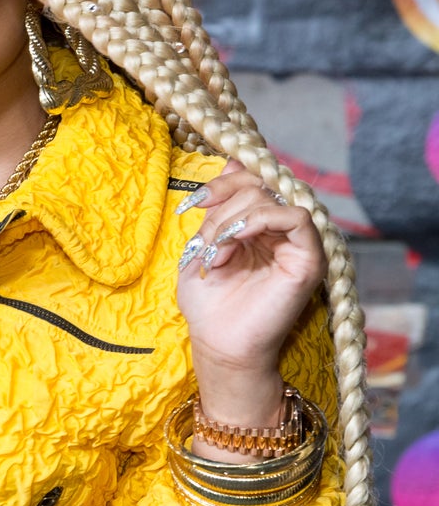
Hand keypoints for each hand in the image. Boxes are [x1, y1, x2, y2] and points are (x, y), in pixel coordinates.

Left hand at [175, 161, 324, 424]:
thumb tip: (233, 161)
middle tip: (206, 241)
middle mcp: (282, 231)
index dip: (223, 183)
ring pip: (272, 197)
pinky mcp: (310, 258)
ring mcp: (299, 244)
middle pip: (259, 184)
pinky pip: (297, 216)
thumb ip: (219, 207)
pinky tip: (238, 236)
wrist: (219, 344)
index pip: (252, 180)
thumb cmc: (209, 304)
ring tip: (217, 251)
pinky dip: (262, 218)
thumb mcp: (204, 245)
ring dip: (234, 218)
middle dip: (223, 206)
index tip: (195, 203)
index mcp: (259, 226)